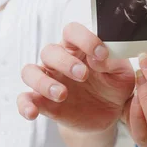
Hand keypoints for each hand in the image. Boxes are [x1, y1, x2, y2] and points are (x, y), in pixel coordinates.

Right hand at [18, 22, 136, 131]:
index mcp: (79, 48)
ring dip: (42, 82)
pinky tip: (33, 112)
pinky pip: (25, 99)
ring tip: (61, 94)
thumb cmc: (114, 87)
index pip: (72, 32)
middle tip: (83, 75)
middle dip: (65, 62)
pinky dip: (24, 105)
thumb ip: (113, 63)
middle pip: (49, 51)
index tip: (101, 54)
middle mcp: (60, 61)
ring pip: (30, 71)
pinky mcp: (43, 102)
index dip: (84, 39)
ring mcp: (49, 81)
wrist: (109, 115)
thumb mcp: (122, 75)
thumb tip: (99, 58)